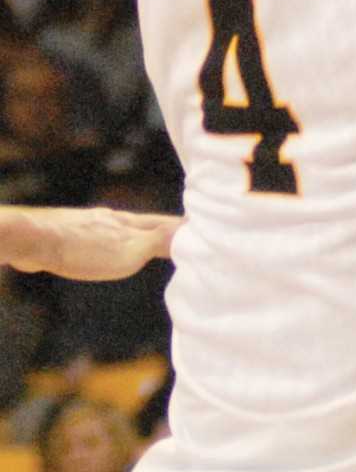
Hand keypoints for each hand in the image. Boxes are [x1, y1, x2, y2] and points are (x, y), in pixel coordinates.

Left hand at [3, 207, 180, 280]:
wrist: (33, 240)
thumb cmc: (82, 249)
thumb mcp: (128, 253)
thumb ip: (159, 241)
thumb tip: (191, 233)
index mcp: (131, 224)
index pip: (167, 223)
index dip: (186, 225)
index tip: (205, 225)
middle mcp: (113, 219)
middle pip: (146, 223)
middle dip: (164, 228)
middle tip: (181, 231)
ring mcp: (91, 224)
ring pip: (121, 228)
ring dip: (136, 234)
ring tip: (144, 240)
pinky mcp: (70, 233)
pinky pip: (99, 235)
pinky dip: (111, 241)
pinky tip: (101, 247)